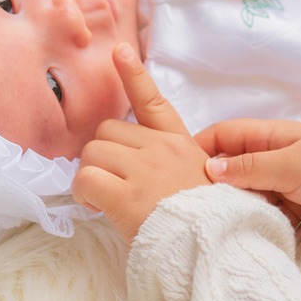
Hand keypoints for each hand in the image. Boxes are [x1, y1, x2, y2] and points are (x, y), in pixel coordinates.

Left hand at [72, 44, 209, 241]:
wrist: (217, 249)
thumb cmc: (210, 225)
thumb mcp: (205, 186)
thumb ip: (177, 170)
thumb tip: (149, 172)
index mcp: (181, 146)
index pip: (154, 103)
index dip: (134, 74)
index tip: (119, 51)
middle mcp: (162, 150)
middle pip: (108, 131)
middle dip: (102, 155)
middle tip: (111, 183)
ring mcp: (144, 169)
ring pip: (92, 152)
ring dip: (91, 175)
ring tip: (104, 199)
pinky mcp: (126, 195)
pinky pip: (85, 179)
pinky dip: (83, 194)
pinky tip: (97, 207)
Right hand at [195, 119, 300, 238]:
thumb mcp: (288, 164)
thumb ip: (250, 167)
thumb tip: (209, 167)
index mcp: (268, 136)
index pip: (224, 135)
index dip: (200, 147)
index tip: (180, 169)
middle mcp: (269, 156)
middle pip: (229, 165)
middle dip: (211, 181)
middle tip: (192, 201)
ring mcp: (278, 181)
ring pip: (242, 190)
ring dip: (231, 202)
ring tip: (211, 218)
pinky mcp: (287, 205)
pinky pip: (259, 208)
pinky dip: (250, 216)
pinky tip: (238, 228)